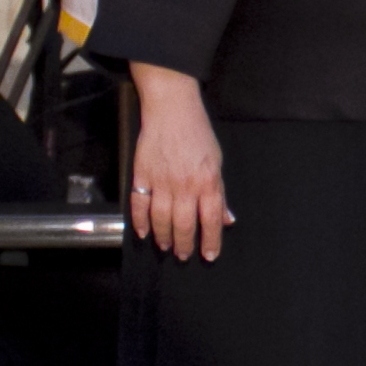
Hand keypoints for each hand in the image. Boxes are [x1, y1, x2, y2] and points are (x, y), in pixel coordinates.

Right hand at [128, 63, 233, 261]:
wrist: (172, 110)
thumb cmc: (198, 134)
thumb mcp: (217, 162)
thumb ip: (220, 193)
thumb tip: (226, 219)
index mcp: (208, 182)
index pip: (212, 219)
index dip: (211, 240)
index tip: (209, 255)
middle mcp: (185, 185)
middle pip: (185, 224)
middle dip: (185, 244)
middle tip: (184, 255)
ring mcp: (162, 181)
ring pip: (161, 219)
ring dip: (164, 237)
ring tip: (166, 246)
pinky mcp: (142, 175)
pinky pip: (139, 205)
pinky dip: (140, 221)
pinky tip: (143, 232)